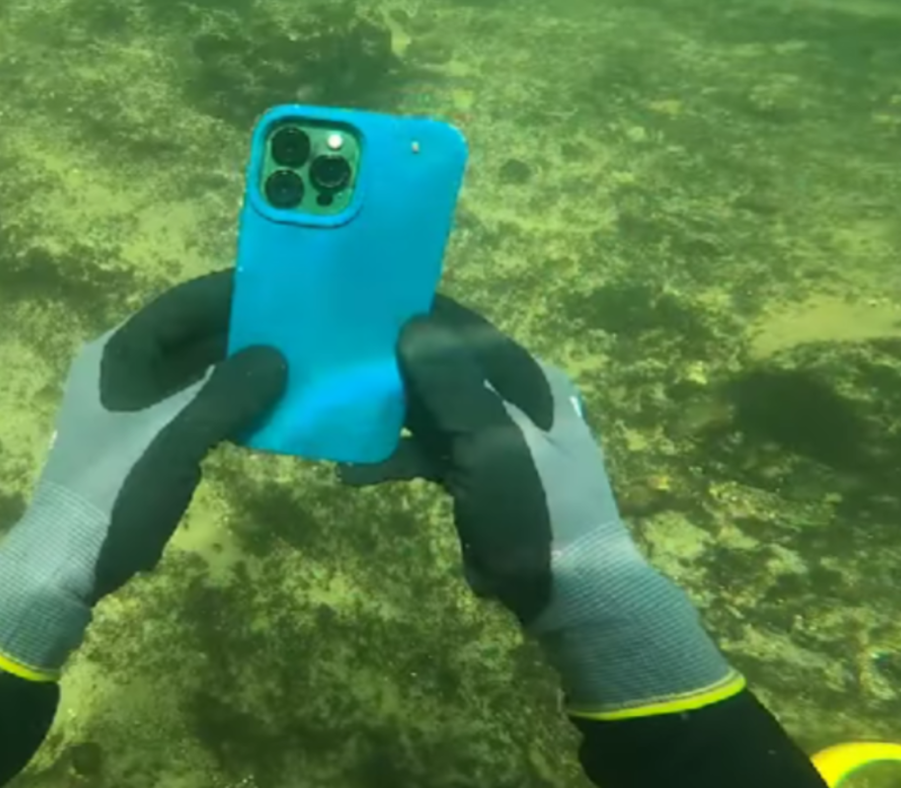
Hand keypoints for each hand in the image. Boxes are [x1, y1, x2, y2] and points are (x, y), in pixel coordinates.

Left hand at [0, 270, 285, 680]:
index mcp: (117, 353)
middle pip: (191, 336)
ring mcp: (131, 408)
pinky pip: (194, 409)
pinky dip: (227, 406)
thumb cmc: (116, 490)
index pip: (183, 303)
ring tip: (296, 367)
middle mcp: (122, 370)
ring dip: (239, 372)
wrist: (66, 565)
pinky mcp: (143, 443)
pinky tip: (266, 415)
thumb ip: (228, 392)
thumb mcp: (176, 437)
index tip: (285, 287)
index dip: (232, 292)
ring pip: (195, 374)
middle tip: (302, 330)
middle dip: (243, 333)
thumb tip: (278, 358)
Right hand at [344, 296, 742, 719]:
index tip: (358, 313)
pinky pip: (427, 452)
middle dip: (389, 366)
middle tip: (332, 362)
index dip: (415, 319)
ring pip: (428, 410)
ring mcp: (491, 436)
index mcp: (527, 377)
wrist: (568, 588)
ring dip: (385, 416)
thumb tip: (411, 324)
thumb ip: (451, 382)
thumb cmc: (537, 505)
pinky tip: (352, 473)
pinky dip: (394, 458)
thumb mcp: (493, 439)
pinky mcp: (473, 473)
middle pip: (440, 366)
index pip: (463, 329)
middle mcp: (510, 397)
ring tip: (335, 415)